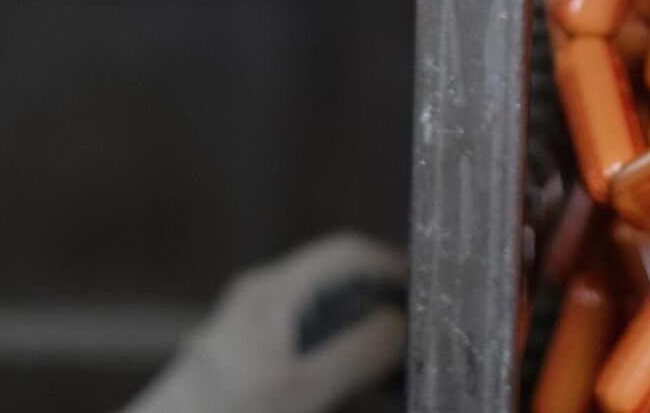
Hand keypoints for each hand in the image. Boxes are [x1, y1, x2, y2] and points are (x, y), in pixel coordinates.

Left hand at [119, 231, 405, 412]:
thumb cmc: (225, 412)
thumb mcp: (303, 388)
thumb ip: (357, 353)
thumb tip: (400, 324)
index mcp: (273, 291)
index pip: (346, 252)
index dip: (391, 265)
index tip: (424, 288)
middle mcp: (259, 296)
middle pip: (333, 279)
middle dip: (377, 299)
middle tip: (413, 329)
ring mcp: (248, 324)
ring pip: (317, 309)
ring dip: (355, 326)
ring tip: (386, 359)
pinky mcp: (242, 353)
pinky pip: (299, 334)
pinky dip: (330, 346)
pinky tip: (342, 379)